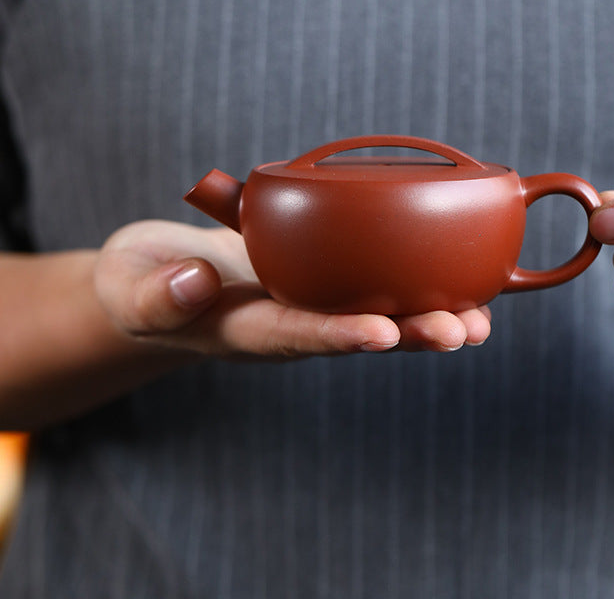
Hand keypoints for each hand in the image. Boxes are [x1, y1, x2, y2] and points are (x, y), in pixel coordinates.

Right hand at [95, 220, 490, 359]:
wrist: (159, 279)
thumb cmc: (141, 283)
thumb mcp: (132, 287)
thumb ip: (157, 292)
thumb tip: (194, 282)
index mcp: (242, 329)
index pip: (293, 334)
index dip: (337, 335)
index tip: (381, 334)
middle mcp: (285, 322)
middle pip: (350, 332)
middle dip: (407, 335)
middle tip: (462, 332)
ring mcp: (304, 302)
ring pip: (369, 313)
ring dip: (423, 317)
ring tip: (478, 320)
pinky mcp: (314, 279)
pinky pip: (364, 283)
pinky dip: (406, 282)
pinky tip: (450, 280)